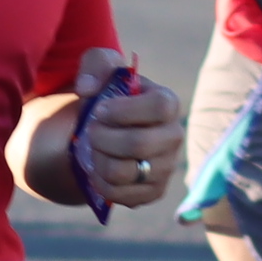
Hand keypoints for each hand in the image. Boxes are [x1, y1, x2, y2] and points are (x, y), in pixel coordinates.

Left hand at [70, 47, 184, 211]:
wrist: (105, 130)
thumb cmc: (106, 95)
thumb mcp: (99, 67)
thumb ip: (95, 65)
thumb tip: (87, 89)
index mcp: (168, 102)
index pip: (160, 108)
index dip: (125, 111)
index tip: (100, 111)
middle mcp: (174, 136)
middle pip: (139, 144)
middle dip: (103, 138)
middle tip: (91, 131)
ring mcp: (166, 167)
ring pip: (125, 172)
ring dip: (98, 160)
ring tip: (94, 150)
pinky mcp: (154, 191)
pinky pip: (124, 195)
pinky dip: (101, 183)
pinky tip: (98, 169)